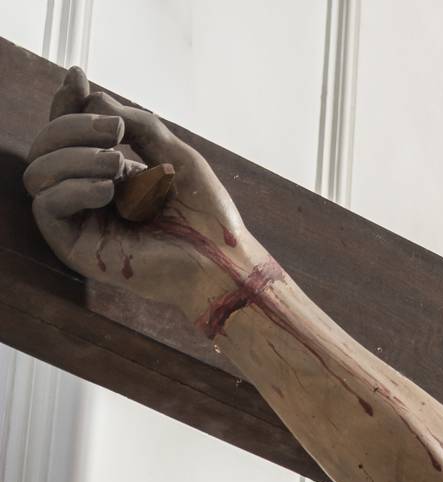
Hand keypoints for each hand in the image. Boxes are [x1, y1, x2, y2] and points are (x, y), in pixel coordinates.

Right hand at [26, 67, 260, 313]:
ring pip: (38, 172)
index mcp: (109, 173)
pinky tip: (107, 190)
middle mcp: (88, 193)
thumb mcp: (176, 158)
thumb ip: (140, 126)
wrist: (223, 262)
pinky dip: (72, 189)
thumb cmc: (208, 217)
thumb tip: (94, 97)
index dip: (68, 102)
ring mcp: (79, 219)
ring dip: (73, 157)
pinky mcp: (74, 246)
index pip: (71, 133)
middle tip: (116, 133)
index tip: (78, 76)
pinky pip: (46, 206)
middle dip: (74, 127)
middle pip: (46, 146)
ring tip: (117, 163)